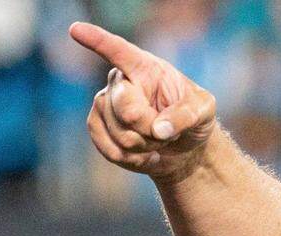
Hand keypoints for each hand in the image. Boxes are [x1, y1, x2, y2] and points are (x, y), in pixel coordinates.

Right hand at [69, 22, 216, 181]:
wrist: (185, 147)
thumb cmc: (195, 119)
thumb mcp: (204, 111)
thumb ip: (185, 115)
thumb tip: (157, 130)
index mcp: (144, 67)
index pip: (119, 51)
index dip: (97, 41)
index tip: (76, 30)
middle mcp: (120, 82)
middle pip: (126, 108)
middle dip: (151, 128)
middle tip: (167, 131)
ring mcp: (104, 104)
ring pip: (120, 134)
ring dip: (146, 146)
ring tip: (158, 140)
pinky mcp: (98, 127)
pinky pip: (110, 150)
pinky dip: (133, 160)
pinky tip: (146, 156)